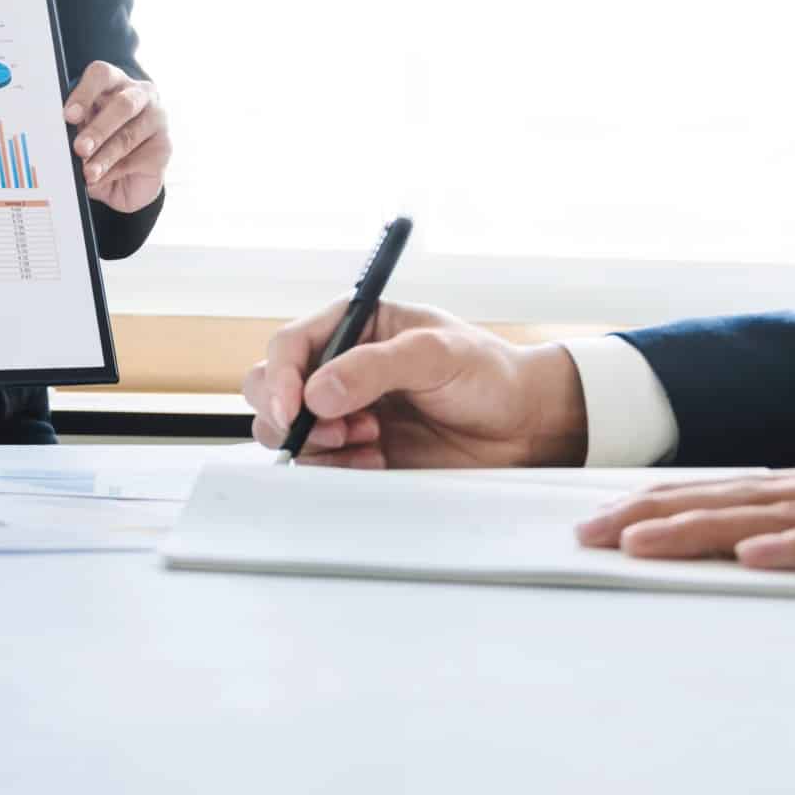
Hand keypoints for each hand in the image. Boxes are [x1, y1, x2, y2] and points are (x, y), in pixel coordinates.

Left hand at [64, 61, 170, 212]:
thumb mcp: (82, 135)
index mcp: (115, 83)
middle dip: (98, 129)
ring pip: (129, 135)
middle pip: (122, 105)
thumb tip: (64, 143)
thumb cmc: (100, 146)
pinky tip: (99, 179)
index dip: (84, 94)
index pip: (102, 75)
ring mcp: (156, 120)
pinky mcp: (164, 147)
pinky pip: (137, 159)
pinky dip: (114, 171)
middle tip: (80, 148)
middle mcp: (140, 95)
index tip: (69, 116)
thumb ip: (75, 133)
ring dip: (105, 155)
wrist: (126, 180)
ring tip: (88, 172)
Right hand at [243, 299, 589, 467]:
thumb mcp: (437, 354)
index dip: (281, 377)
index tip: (296, 408)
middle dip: (288, 414)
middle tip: (331, 431)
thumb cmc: (489, 374)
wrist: (524, 427)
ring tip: (365, 441)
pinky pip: (317, 462)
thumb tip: (318, 391)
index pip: (290, 346)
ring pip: (284, 428)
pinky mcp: (354, 450)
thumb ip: (375, 367)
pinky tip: (374, 459)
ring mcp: (343, 411)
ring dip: (314, 443)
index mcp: (352, 328)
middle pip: (270, 388)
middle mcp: (338, 367)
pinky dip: (335, 467)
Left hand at [576, 471, 794, 569]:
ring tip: (635, 542)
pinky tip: (748, 555)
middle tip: (589, 532)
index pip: (711, 495)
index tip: (601, 516)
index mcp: (790, 493)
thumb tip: (724, 549)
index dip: (654, 503)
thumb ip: (771, 529)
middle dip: (646, 514)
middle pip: (716, 501)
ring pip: (755, 517)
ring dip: (692, 528)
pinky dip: (786, 546)